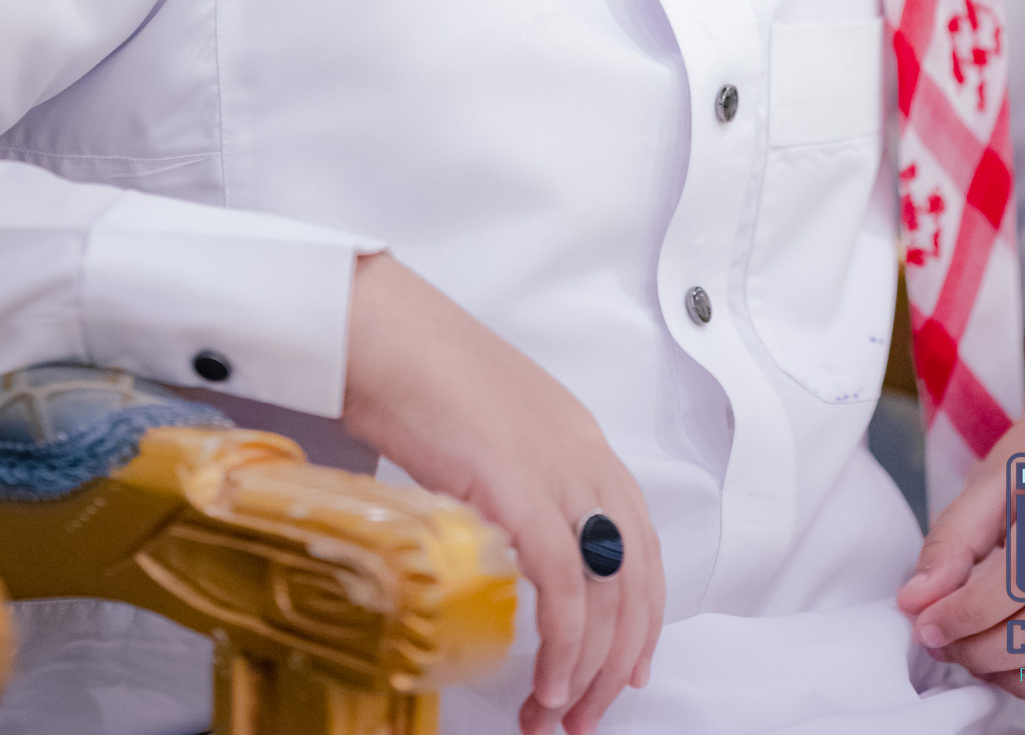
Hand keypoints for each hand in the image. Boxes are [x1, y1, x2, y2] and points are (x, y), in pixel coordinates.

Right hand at [342, 252, 664, 733]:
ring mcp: (558, 471)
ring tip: (559, 715)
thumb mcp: (487, 425)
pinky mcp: (521, 489)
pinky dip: (563, 646)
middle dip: (618, 657)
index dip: (643, 609)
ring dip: (590, 669)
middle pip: (635, 576)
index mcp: (579, 438)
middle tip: (589, 711)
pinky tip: (546, 684)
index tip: (627, 662)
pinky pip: (564, 587)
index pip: (640, 538)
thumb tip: (498, 534)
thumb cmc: (414, 366)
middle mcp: (583, 456)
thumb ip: (509, 475)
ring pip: (608, 592)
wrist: (382, 329)